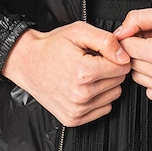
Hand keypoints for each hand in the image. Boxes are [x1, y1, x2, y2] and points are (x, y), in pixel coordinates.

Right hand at [1, 22, 130, 126]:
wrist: (27, 62)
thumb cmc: (51, 47)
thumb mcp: (78, 32)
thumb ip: (105, 40)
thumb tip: (123, 55)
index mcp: (84, 72)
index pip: (122, 67)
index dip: (116, 57)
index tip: (104, 53)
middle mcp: (81, 94)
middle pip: (118, 82)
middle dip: (111, 70)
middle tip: (93, 62)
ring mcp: (77, 109)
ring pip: (113, 96)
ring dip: (106, 85)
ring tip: (88, 74)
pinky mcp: (73, 119)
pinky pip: (103, 109)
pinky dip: (98, 98)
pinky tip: (85, 87)